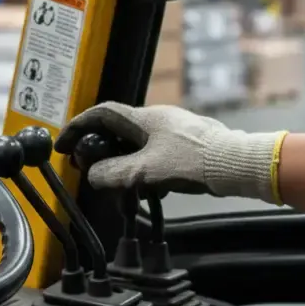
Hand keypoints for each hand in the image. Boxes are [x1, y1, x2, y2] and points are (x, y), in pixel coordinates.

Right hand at [57, 102, 285, 203]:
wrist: (240, 164)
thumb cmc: (194, 163)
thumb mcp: (147, 172)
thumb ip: (115, 174)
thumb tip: (92, 175)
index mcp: (144, 118)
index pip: (101, 114)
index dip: (78, 127)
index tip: (64, 145)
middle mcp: (157, 119)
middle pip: (118, 131)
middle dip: (101, 151)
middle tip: (90, 170)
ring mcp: (174, 131)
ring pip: (137, 145)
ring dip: (124, 164)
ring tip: (122, 188)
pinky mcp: (188, 145)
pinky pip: (156, 154)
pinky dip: (145, 170)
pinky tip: (152, 190)